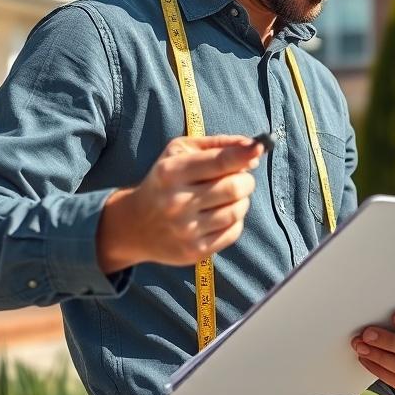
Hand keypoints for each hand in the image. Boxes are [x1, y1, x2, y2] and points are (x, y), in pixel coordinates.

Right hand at [96, 135, 263, 270]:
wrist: (134, 225)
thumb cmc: (164, 181)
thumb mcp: (179, 152)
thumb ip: (216, 144)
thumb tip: (251, 145)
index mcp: (171, 172)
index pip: (218, 162)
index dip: (244, 154)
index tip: (259, 148)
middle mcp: (177, 202)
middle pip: (234, 187)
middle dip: (246, 179)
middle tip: (241, 177)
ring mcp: (186, 229)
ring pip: (237, 210)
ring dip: (242, 200)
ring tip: (230, 196)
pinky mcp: (194, 251)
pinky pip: (233, 232)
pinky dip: (235, 220)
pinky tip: (222, 214)